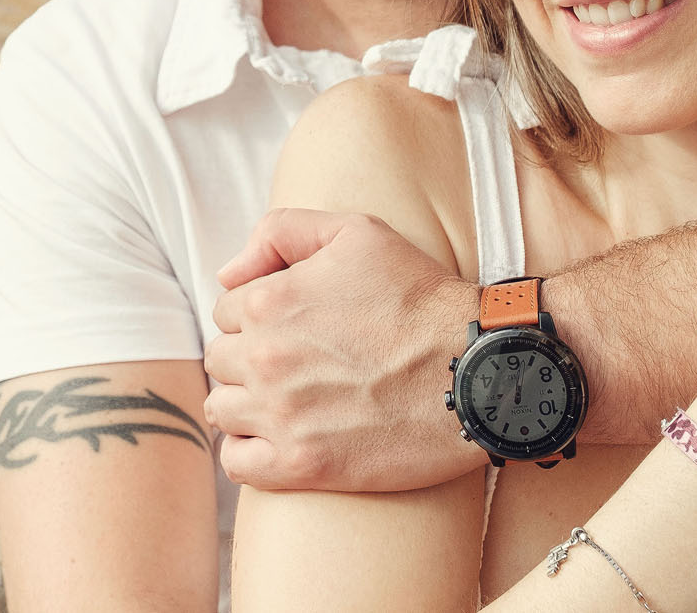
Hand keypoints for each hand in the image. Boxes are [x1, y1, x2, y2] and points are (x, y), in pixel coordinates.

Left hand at [204, 209, 485, 491]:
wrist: (476, 368)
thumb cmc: (421, 298)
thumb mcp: (356, 232)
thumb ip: (281, 232)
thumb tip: (228, 273)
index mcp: (269, 302)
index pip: (226, 312)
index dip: (257, 317)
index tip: (293, 328)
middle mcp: (266, 358)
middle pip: (221, 360)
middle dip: (248, 359)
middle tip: (294, 364)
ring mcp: (282, 415)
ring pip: (221, 410)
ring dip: (245, 404)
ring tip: (287, 401)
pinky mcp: (303, 464)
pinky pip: (237, 463)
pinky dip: (247, 453)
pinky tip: (275, 439)